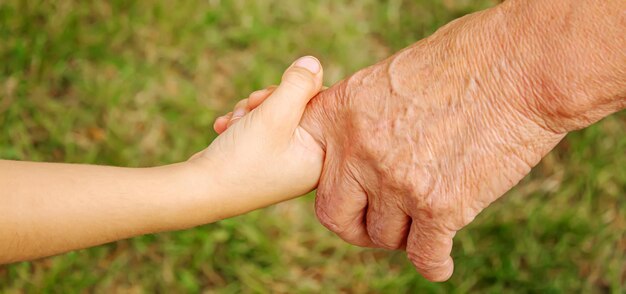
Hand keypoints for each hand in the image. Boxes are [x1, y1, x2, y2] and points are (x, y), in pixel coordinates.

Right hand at [188, 56, 324, 218]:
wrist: (199, 191)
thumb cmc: (241, 158)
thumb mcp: (273, 114)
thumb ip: (298, 85)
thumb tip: (314, 62)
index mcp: (319, 158)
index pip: (323, 108)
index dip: (297, 92)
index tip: (272, 97)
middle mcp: (306, 163)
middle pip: (297, 109)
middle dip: (267, 102)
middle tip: (250, 106)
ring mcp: (284, 163)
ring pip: (274, 115)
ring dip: (251, 110)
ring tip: (234, 121)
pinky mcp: (264, 161)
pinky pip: (260, 128)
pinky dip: (242, 123)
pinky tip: (225, 127)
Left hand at [299, 8, 568, 280]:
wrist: (519, 65)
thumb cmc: (460, 62)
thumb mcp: (387, 78)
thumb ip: (359, 121)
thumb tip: (350, 158)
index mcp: (339, 113)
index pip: (309, 170)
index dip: (330, 187)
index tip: (350, 193)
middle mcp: (358, 150)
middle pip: (335, 216)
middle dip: (357, 226)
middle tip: (380, 222)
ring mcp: (396, 181)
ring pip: (384, 236)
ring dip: (403, 235)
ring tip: (423, 219)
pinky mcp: (439, 206)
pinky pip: (424, 256)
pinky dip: (434, 263)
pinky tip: (440, 260)